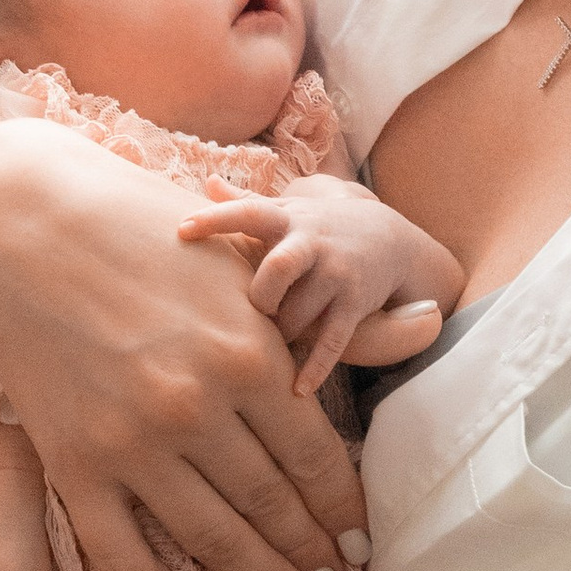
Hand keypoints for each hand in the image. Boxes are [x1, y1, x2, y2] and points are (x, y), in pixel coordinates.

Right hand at [0, 129, 365, 570]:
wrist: (23, 230)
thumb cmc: (147, 237)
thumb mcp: (247, 267)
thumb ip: (325, 320)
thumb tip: (424, 327)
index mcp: (250, 358)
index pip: (318, 464)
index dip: (345, 516)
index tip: (360, 551)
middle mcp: (197, 408)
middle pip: (275, 511)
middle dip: (313, 563)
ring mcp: (131, 443)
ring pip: (214, 542)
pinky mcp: (72, 465)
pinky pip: (124, 555)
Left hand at [179, 177, 450, 400]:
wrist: (389, 236)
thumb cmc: (318, 226)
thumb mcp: (287, 209)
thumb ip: (245, 202)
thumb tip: (206, 181)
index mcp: (287, 219)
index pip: (249, 213)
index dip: (215, 220)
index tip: (181, 232)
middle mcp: (312, 244)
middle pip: (279, 268)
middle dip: (261, 297)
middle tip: (251, 315)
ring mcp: (336, 275)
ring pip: (300, 315)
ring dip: (279, 336)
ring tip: (267, 346)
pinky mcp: (355, 304)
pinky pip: (332, 342)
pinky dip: (315, 368)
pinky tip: (297, 389)